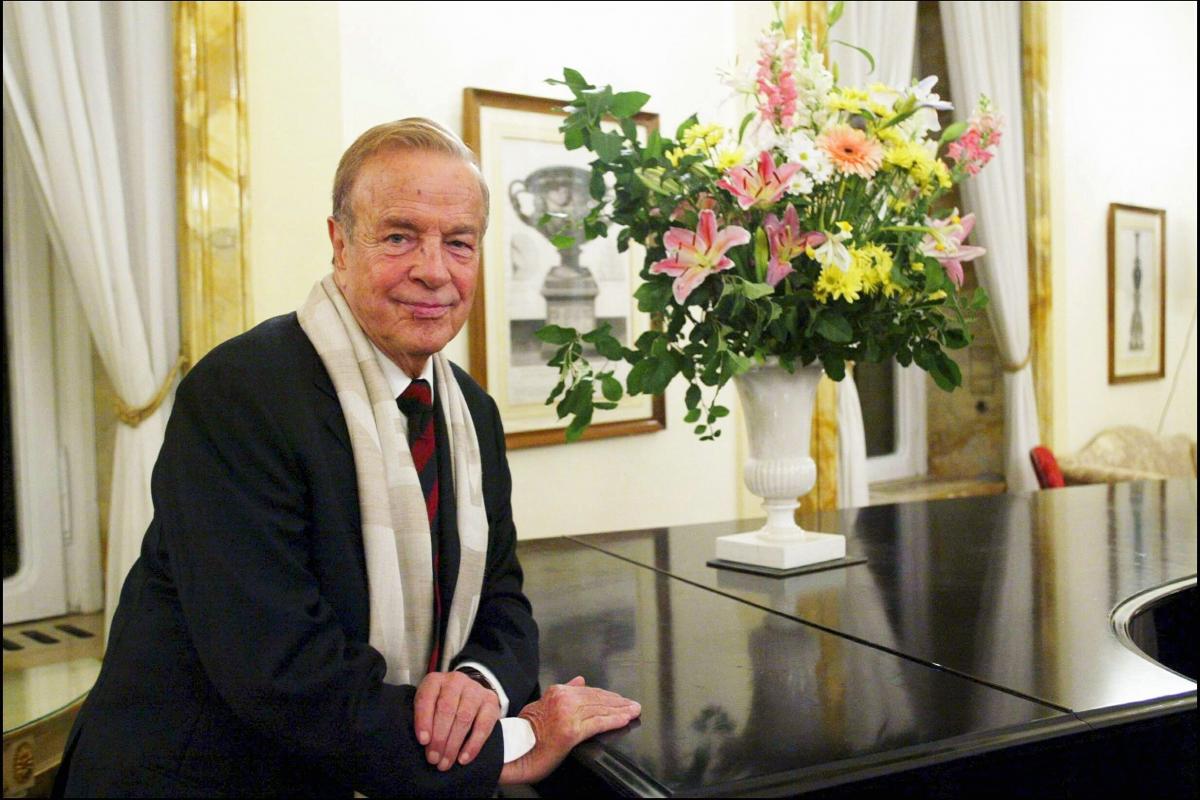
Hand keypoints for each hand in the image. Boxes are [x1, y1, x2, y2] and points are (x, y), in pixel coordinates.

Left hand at [413, 670, 500, 770]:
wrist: (469, 694)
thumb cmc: (442, 704)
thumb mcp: (429, 705)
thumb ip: (423, 717)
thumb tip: (423, 742)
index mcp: (435, 681)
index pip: (426, 698)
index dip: (423, 720)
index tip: (423, 741)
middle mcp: (456, 681)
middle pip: (446, 709)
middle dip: (439, 738)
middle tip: (433, 758)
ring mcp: (475, 690)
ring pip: (464, 718)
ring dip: (453, 744)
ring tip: (445, 762)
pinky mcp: (491, 702)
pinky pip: (483, 725)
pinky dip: (473, 745)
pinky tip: (463, 758)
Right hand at [499, 676, 640, 784]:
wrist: (514, 750)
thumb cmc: (526, 732)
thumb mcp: (542, 704)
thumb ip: (564, 691)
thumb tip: (580, 680)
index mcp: (557, 691)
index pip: (589, 691)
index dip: (606, 696)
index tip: (619, 699)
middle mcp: (564, 699)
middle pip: (597, 699)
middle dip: (617, 702)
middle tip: (632, 704)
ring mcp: (568, 714)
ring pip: (601, 709)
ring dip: (621, 710)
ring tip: (633, 710)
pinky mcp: (572, 731)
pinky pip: (598, 723)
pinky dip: (614, 720)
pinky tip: (625, 719)